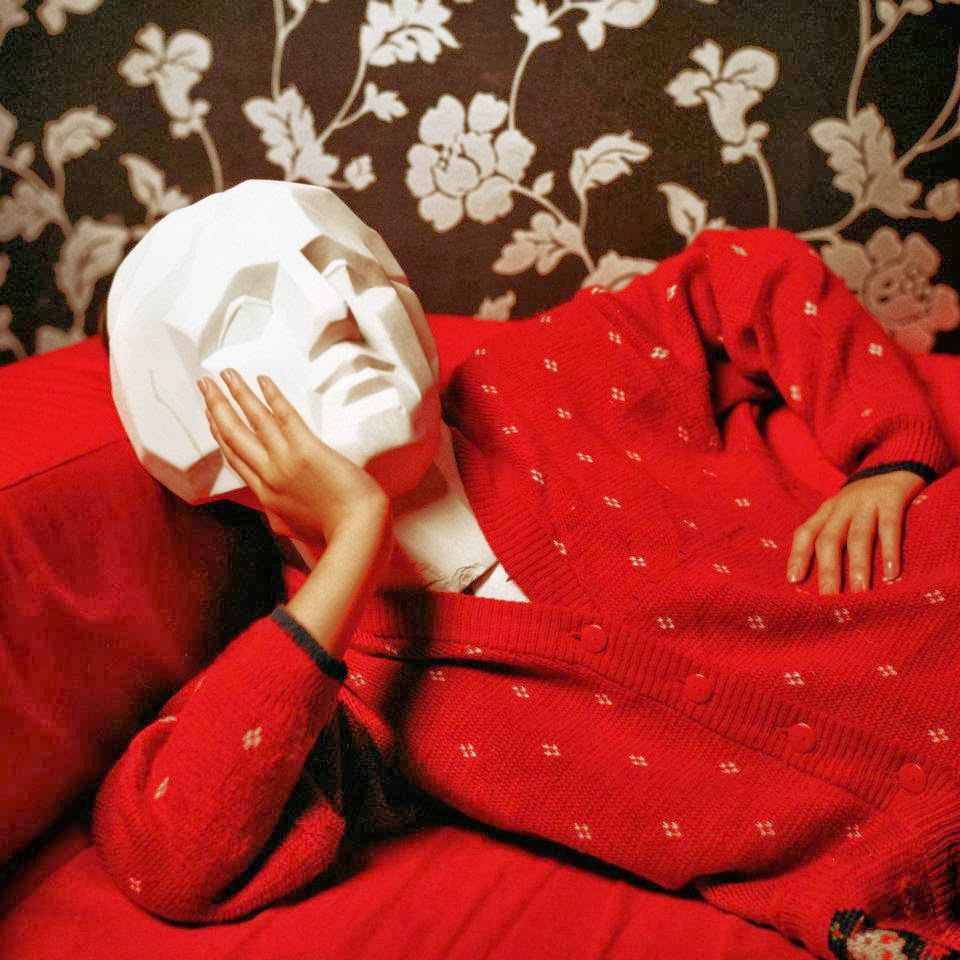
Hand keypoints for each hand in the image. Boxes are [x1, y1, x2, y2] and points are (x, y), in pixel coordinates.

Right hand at [199, 369, 389, 547]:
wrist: (358, 532)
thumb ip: (280, 514)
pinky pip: (286, 417)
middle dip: (216, 406)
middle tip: (205, 384)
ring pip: (254, 421)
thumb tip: (274, 508)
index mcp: (266, 495)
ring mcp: (286, 463)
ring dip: (238, 394)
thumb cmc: (334, 533)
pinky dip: (273, 397)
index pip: (235, 457)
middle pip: (234, 436)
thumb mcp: (295, 527)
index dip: (219, 432)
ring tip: (226, 374)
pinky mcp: (307, 451)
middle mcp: (269, 476)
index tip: (211, 414)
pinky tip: (263, 381)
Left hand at [786, 470, 925, 595]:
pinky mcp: (892, 499)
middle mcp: (842, 506)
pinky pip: (890, 527)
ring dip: (858, 565)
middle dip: (828, 569)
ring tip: (860, 591)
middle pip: (829, 538)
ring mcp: (866, 502)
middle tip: (829, 597)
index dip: (798, 556)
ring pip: (858, 536)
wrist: (894, 463)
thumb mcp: (841, 513)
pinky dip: (890, 550)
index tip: (793, 581)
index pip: (805, 533)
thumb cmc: (863, 500)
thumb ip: (831, 536)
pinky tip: (891, 573)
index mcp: (826, 511)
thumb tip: (820, 577)